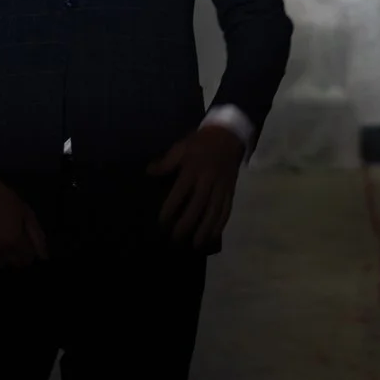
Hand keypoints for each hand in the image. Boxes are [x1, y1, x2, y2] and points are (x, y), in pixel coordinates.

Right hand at [0, 171, 47, 268]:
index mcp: (15, 241)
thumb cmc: (4, 199)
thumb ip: (37, 236)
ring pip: (0, 264)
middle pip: (14, 264)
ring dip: (5, 257)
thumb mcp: (26, 213)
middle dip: (19, 256)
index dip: (30, 253)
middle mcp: (0, 250)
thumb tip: (44, 256)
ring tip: (3, 242)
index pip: (27, 259)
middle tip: (17, 243)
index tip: (29, 246)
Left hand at [149, 122, 244, 249]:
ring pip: (213, 211)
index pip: (180, 192)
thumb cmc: (200, 142)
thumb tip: (149, 172)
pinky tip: (214, 236)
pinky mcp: (230, 190)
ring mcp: (221, 187)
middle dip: (187, 223)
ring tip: (196, 244)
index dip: (170, 208)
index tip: (162, 222)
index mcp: (193, 169)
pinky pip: (226, 209)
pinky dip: (220, 224)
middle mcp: (207, 180)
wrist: (229, 135)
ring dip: (205, 229)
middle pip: (197, 205)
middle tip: (176, 239)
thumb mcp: (181, 147)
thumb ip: (166, 162)